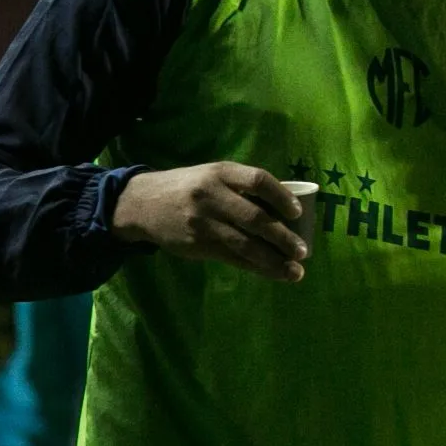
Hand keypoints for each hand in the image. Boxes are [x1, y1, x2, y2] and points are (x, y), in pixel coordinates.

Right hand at [112, 163, 308, 281]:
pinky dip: (256, 267)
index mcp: (221, 172)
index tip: (298, 213)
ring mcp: (202, 221)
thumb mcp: (213, 176)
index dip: (281, 197)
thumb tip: (288, 210)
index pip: (258, 180)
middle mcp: (211, 195)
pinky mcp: (196, 244)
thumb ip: (243, 188)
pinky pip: (232, 257)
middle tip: (303, 251)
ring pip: (245, 244)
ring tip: (295, 271)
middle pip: (255, 218)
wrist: (141, 204)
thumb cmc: (190, 188)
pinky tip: (274, 273)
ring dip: (274, 260)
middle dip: (283, 237)